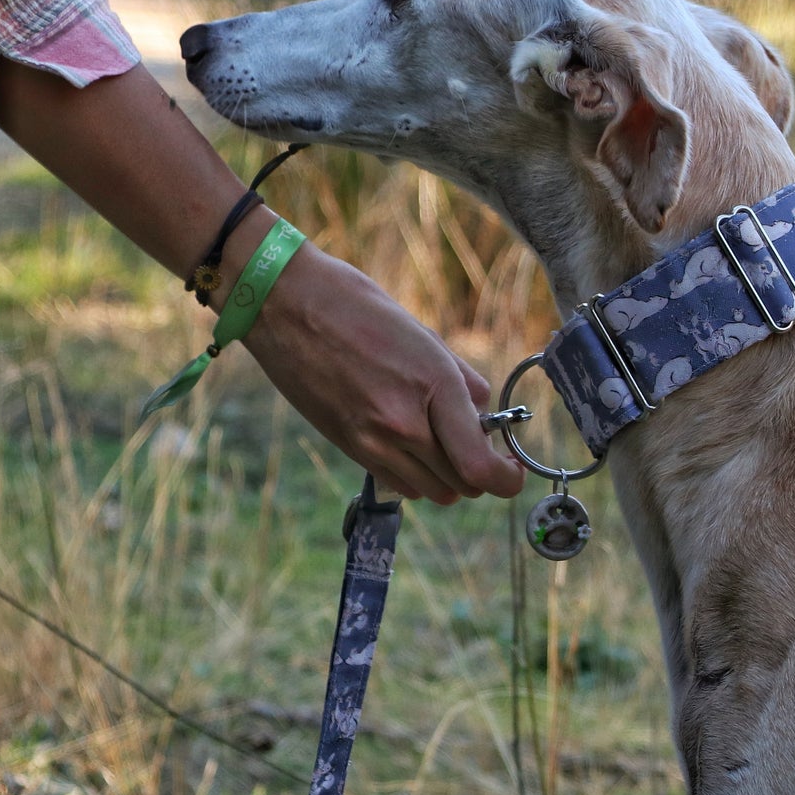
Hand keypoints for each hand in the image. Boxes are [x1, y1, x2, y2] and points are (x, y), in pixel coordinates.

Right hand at [241, 241, 526, 503]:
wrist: (284, 303)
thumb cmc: (355, 305)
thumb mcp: (423, 334)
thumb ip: (460, 381)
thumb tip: (484, 415)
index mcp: (432, 384)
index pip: (480, 465)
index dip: (506, 478)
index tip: (511, 469)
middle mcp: (403, 422)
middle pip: (463, 485)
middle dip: (480, 472)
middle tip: (477, 444)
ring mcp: (372, 440)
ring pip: (433, 492)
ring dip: (448, 476)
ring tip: (442, 441)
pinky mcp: (348, 447)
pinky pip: (398, 482)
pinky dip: (415, 474)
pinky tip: (410, 442)